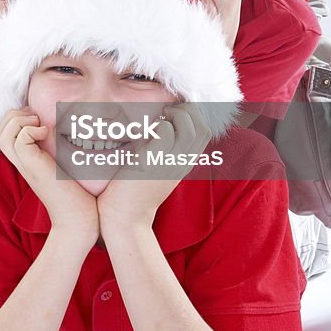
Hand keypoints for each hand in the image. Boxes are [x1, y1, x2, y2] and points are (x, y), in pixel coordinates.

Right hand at [0, 108, 98, 243]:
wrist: (79, 219)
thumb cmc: (78, 193)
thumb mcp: (64, 163)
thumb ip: (56, 148)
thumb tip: (62, 126)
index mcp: (26, 160)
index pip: (3, 133)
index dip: (15, 118)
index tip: (38, 119)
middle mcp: (21, 162)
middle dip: (14, 115)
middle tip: (37, 120)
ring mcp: (26, 165)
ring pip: (3, 134)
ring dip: (20, 121)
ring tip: (39, 125)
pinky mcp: (33, 167)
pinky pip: (19, 140)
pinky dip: (31, 130)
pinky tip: (47, 134)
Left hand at [97, 103, 212, 231]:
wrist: (125, 220)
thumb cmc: (135, 191)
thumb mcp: (157, 167)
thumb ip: (163, 148)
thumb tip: (159, 122)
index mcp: (186, 163)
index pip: (205, 131)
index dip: (193, 115)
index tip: (174, 113)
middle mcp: (183, 162)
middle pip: (202, 126)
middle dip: (187, 110)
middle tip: (167, 113)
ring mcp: (170, 162)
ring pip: (187, 126)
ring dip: (174, 114)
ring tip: (159, 119)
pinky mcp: (152, 162)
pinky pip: (164, 131)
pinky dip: (156, 125)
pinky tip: (145, 134)